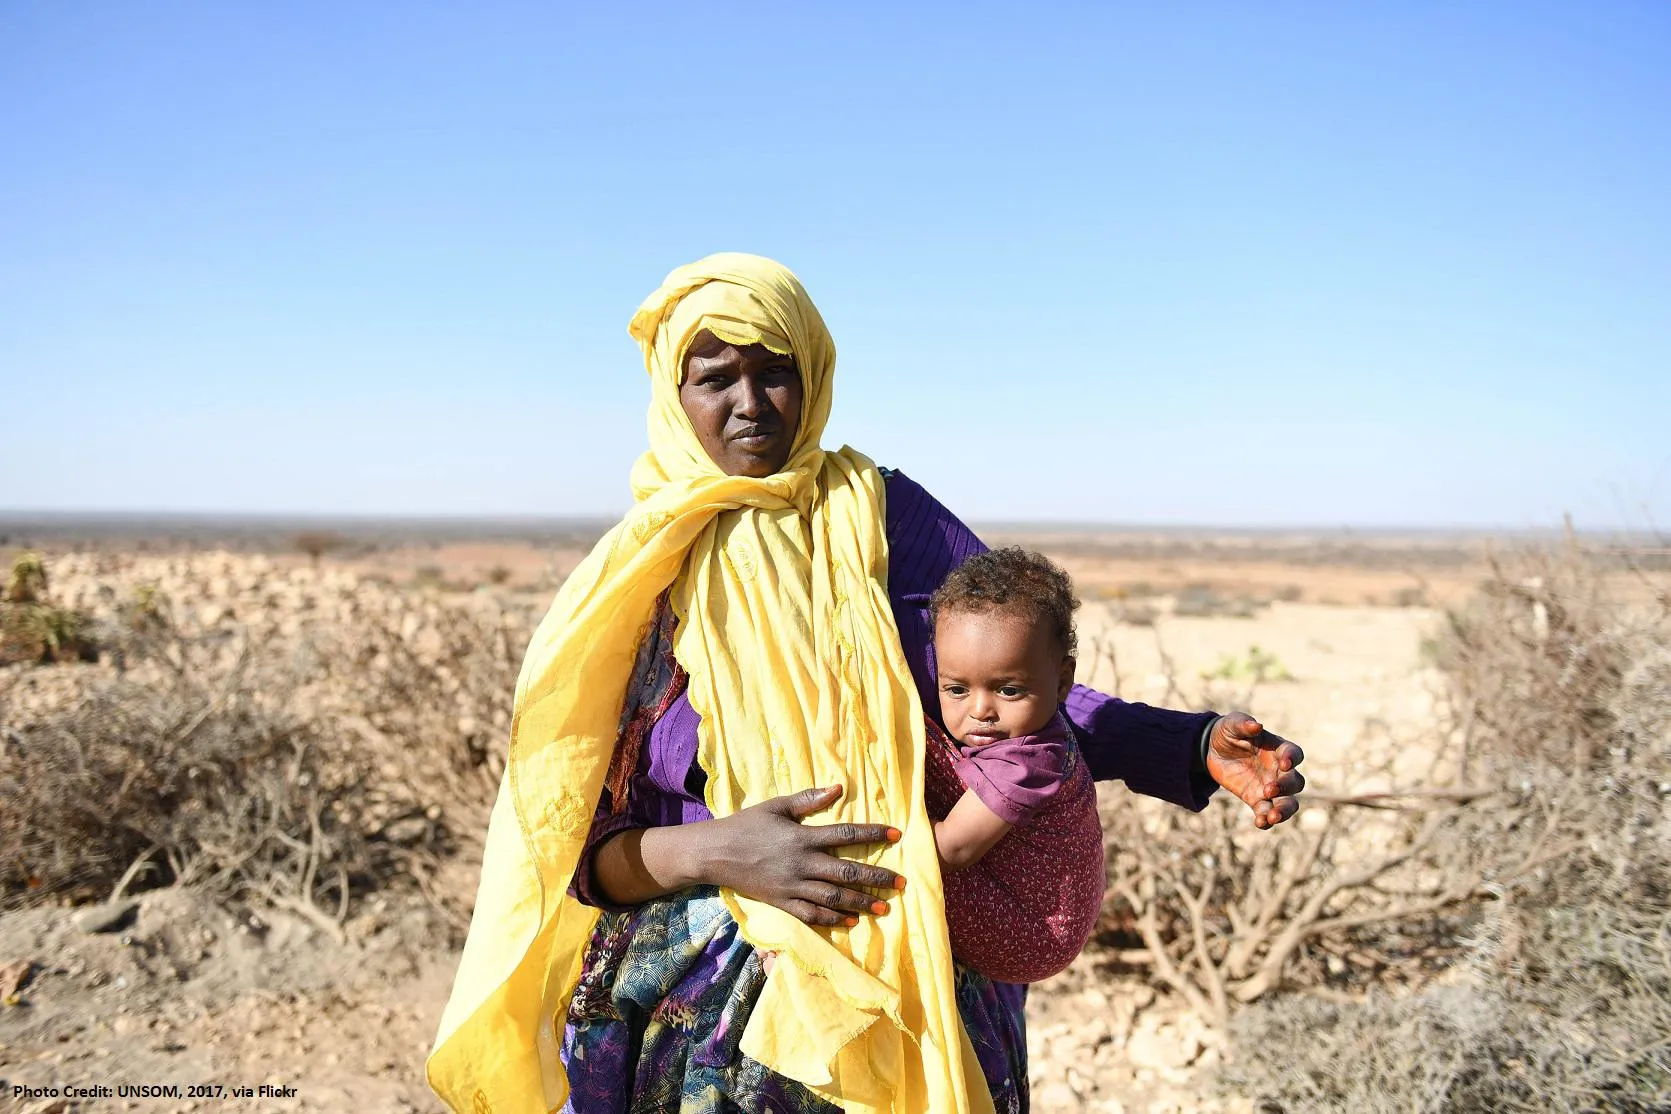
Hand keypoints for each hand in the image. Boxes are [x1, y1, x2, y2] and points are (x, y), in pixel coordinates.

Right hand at [701, 785, 904, 926]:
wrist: (714, 853)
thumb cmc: (745, 825)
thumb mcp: (776, 806)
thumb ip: (808, 800)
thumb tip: (838, 788)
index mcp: (803, 837)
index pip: (846, 834)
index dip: (873, 833)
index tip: (897, 835)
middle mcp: (802, 864)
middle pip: (847, 872)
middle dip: (877, 878)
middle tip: (901, 884)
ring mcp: (792, 886)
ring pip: (834, 898)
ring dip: (861, 903)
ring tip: (884, 908)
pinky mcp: (782, 903)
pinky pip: (812, 915)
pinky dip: (833, 920)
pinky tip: (851, 922)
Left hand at [1205, 712, 1304, 829]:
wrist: (1212, 749)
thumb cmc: (1228, 732)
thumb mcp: (1232, 724)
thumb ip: (1243, 724)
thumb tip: (1256, 726)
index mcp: (1277, 748)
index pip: (1294, 754)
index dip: (1293, 759)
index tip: (1285, 764)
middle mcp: (1278, 769)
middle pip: (1296, 782)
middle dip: (1286, 787)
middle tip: (1269, 789)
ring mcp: (1270, 786)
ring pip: (1288, 802)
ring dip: (1284, 811)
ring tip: (1273, 817)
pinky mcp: (1256, 799)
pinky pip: (1267, 812)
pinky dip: (1266, 820)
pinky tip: (1260, 823)